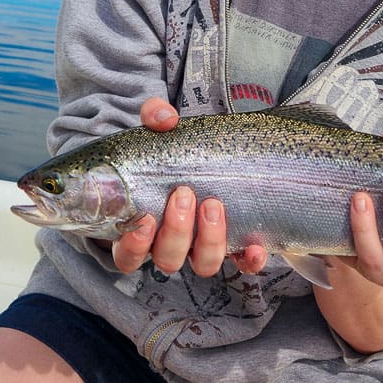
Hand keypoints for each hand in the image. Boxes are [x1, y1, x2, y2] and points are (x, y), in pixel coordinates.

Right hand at [109, 98, 267, 277]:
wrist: (206, 153)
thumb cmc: (171, 149)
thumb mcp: (158, 130)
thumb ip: (154, 117)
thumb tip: (165, 119)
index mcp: (142, 226)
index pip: (127, 254)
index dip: (133, 244)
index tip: (145, 217)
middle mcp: (170, 244)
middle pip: (167, 260)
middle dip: (177, 231)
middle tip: (184, 194)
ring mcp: (202, 248)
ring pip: (203, 265)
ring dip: (209, 240)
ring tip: (213, 204)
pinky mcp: (234, 246)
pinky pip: (242, 264)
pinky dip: (249, 260)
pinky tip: (255, 246)